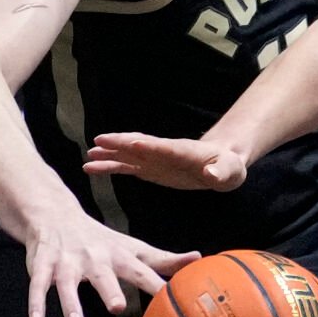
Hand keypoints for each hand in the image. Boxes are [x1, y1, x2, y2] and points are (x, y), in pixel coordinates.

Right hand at [24, 212, 199, 316]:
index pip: (140, 271)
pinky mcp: (44, 266)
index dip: (154, 284)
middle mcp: (94, 258)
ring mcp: (67, 261)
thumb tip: (199, 258)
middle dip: (109, 291)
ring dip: (71, 303)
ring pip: (67, 283)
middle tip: (117, 308)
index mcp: (119, 256)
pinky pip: (38, 286)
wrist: (56, 216)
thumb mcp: (134, 248)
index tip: (169, 299)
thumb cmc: (103, 241)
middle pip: (103, 275)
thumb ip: (164, 259)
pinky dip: (37, 303)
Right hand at [84, 132, 249, 190]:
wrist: (221, 166)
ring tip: (88, 156)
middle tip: (99, 141)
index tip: (131, 142)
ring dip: (109, 154)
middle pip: (140, 145)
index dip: (150, 145)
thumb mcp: (229, 172)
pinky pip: (126, 167)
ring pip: (128, 154)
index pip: (164, 147)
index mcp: (183, 152)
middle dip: (121, 143)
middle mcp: (164, 152)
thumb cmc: (227, 167)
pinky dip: (109, 166)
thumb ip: (220, 173)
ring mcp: (154, 160)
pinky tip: (91, 168)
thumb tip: (212, 175)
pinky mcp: (149, 169)